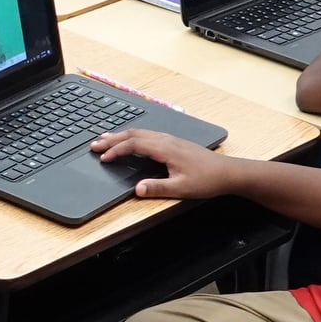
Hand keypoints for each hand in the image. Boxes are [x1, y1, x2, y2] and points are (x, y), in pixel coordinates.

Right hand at [88, 126, 229, 199]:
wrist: (227, 172)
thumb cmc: (206, 180)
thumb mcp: (181, 188)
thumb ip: (157, 188)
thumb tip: (136, 189)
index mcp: (165, 149)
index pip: (134, 144)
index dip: (116, 150)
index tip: (102, 157)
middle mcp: (166, 140)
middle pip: (133, 134)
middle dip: (112, 139)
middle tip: (94, 144)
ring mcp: (170, 139)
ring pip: (140, 132)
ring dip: (121, 135)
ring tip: (105, 138)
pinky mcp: (174, 142)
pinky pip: (147, 134)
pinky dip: (132, 136)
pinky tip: (130, 140)